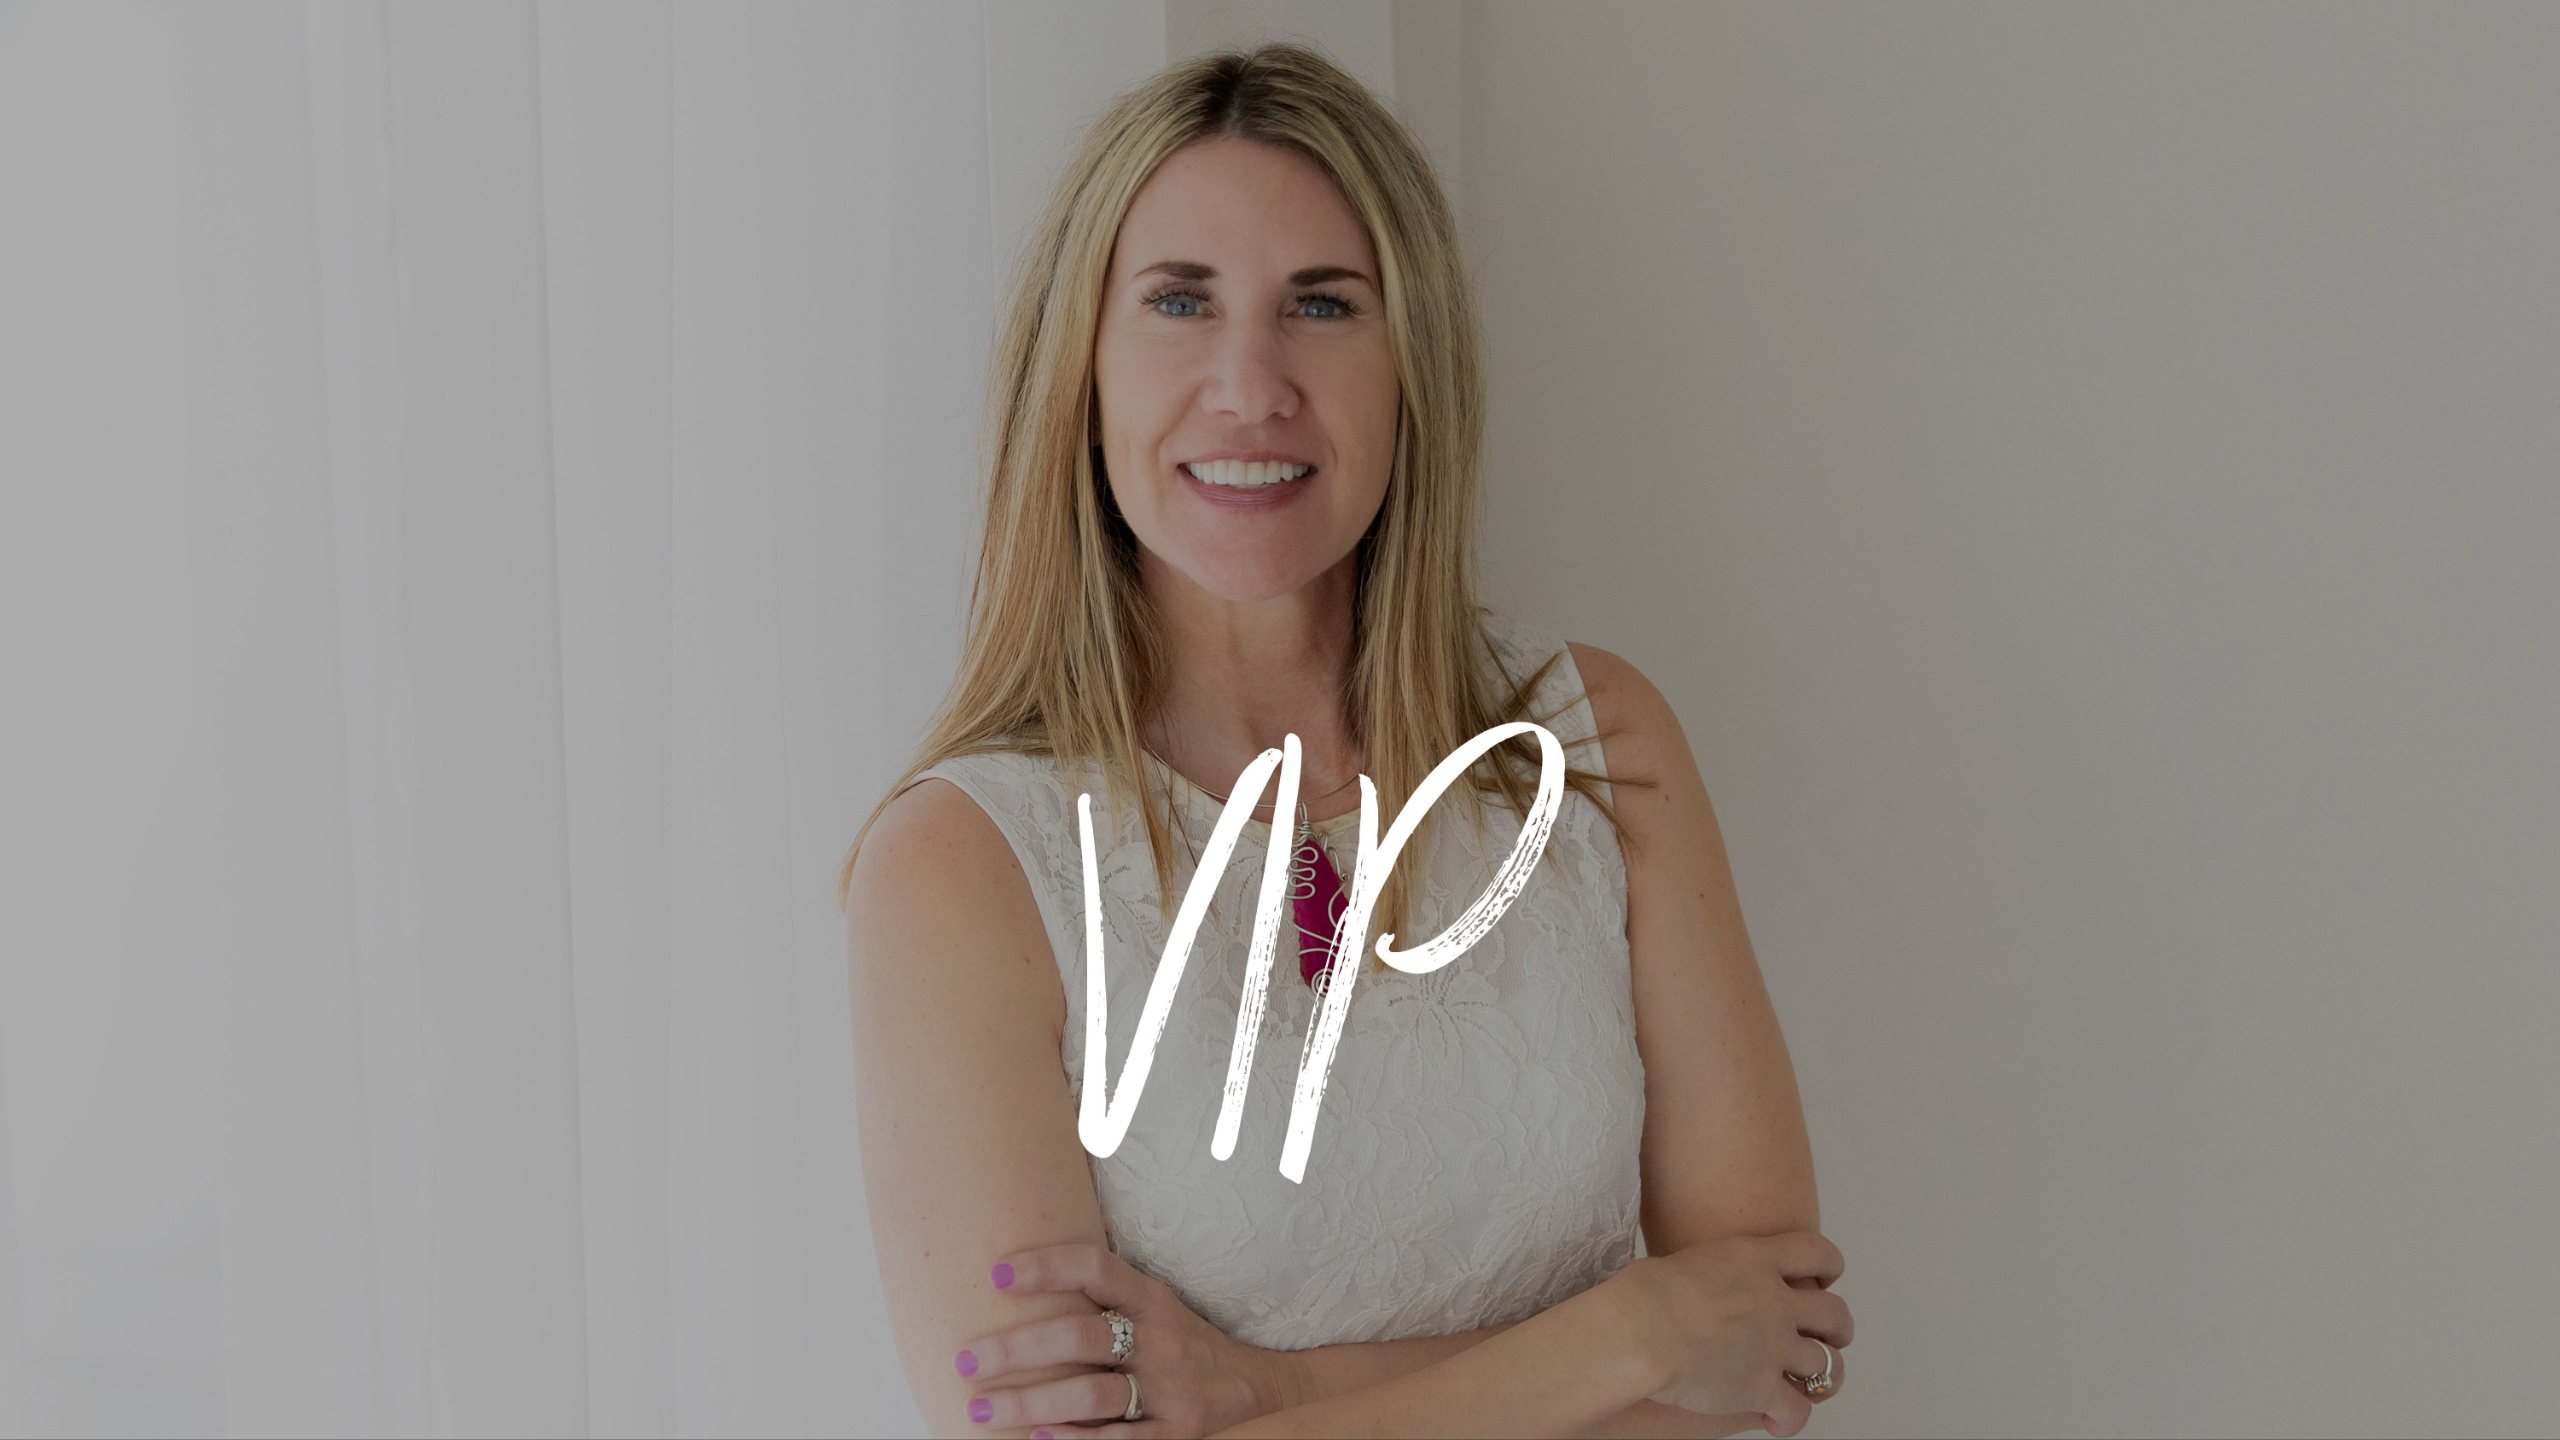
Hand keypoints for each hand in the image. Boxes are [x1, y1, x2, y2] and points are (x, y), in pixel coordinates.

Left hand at [956, 1242, 1297, 1437]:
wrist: (1257, 1385)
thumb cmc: (1181, 1341)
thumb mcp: (1153, 1305)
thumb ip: (1103, 1295)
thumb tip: (1012, 1278)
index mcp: (1152, 1298)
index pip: (1097, 1269)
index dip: (1049, 1266)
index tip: (996, 1276)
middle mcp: (1162, 1339)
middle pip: (1082, 1336)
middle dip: (1017, 1349)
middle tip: (966, 1360)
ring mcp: (1171, 1390)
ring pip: (1092, 1394)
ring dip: (1030, 1402)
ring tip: (982, 1409)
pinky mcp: (1178, 1434)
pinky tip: (1036, 1437)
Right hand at [1608, 1232, 1851, 1438]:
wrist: (1640, 1330)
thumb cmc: (1641, 1294)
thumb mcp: (1680, 1262)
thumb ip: (1706, 1273)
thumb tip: (1694, 1284)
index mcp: (1754, 1260)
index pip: (1815, 1252)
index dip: (1829, 1264)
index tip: (1827, 1276)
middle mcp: (1775, 1302)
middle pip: (1834, 1313)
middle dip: (1838, 1328)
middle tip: (1831, 1336)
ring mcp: (1775, 1346)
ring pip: (1828, 1365)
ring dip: (1826, 1377)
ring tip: (1815, 1384)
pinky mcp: (1763, 1388)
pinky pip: (1797, 1410)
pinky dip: (1791, 1418)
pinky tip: (1776, 1420)